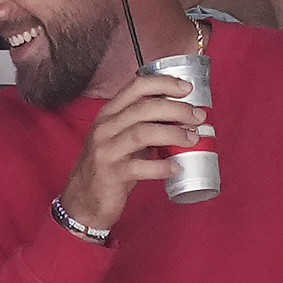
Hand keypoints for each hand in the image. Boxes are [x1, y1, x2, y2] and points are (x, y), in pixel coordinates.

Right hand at [57, 72, 206, 232]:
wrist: (84, 199)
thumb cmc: (109, 166)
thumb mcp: (122, 139)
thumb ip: (145, 125)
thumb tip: (182, 118)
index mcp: (109, 114)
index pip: (136, 87)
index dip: (164, 83)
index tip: (186, 88)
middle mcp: (105, 128)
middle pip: (144, 108)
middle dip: (177, 109)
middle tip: (198, 117)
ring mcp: (106, 150)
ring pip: (143, 133)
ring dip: (173, 134)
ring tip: (192, 139)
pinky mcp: (111, 174)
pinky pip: (140, 167)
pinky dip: (162, 166)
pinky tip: (176, 168)